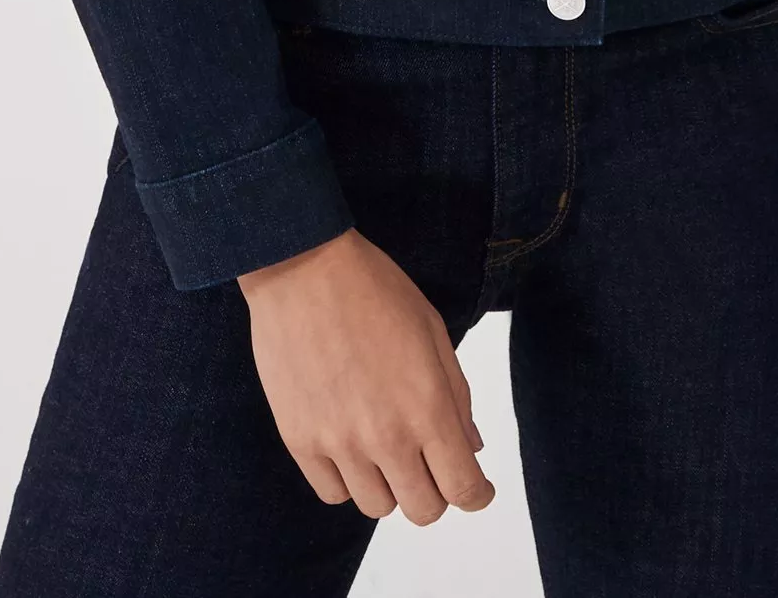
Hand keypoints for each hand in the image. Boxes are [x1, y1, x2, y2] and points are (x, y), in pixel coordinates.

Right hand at [239, 227, 496, 521]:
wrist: (303, 268)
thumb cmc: (374, 289)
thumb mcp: (432, 331)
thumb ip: (456, 395)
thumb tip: (471, 446)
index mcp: (427, 406)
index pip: (463, 488)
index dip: (477, 495)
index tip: (477, 489)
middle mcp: (386, 436)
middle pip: (423, 509)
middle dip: (436, 491)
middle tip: (429, 462)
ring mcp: (339, 444)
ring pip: (377, 507)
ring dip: (389, 485)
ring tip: (383, 445)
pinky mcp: (299, 442)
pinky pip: (333, 494)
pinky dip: (347, 481)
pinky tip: (349, 446)